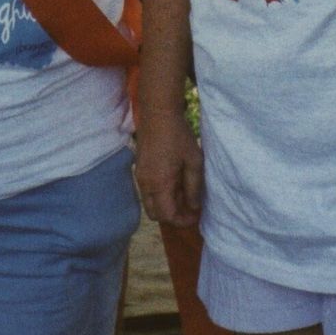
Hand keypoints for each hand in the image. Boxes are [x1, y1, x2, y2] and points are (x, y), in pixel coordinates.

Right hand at [134, 109, 204, 226]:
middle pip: (155, 214)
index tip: (196, 216)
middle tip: (189, 208)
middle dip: (172, 216)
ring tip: (183, 193)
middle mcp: (145, 184)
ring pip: (150, 202)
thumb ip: (194, 187)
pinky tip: (174, 181)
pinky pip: (148, 191)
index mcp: (159, 184)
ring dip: (166, 204)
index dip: (182, 220)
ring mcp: (140, 176)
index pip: (167, 216)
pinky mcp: (139, 168)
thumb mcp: (193, 162)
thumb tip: (194, 206)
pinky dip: (160, 194)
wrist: (158, 114)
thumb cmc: (178, 136)